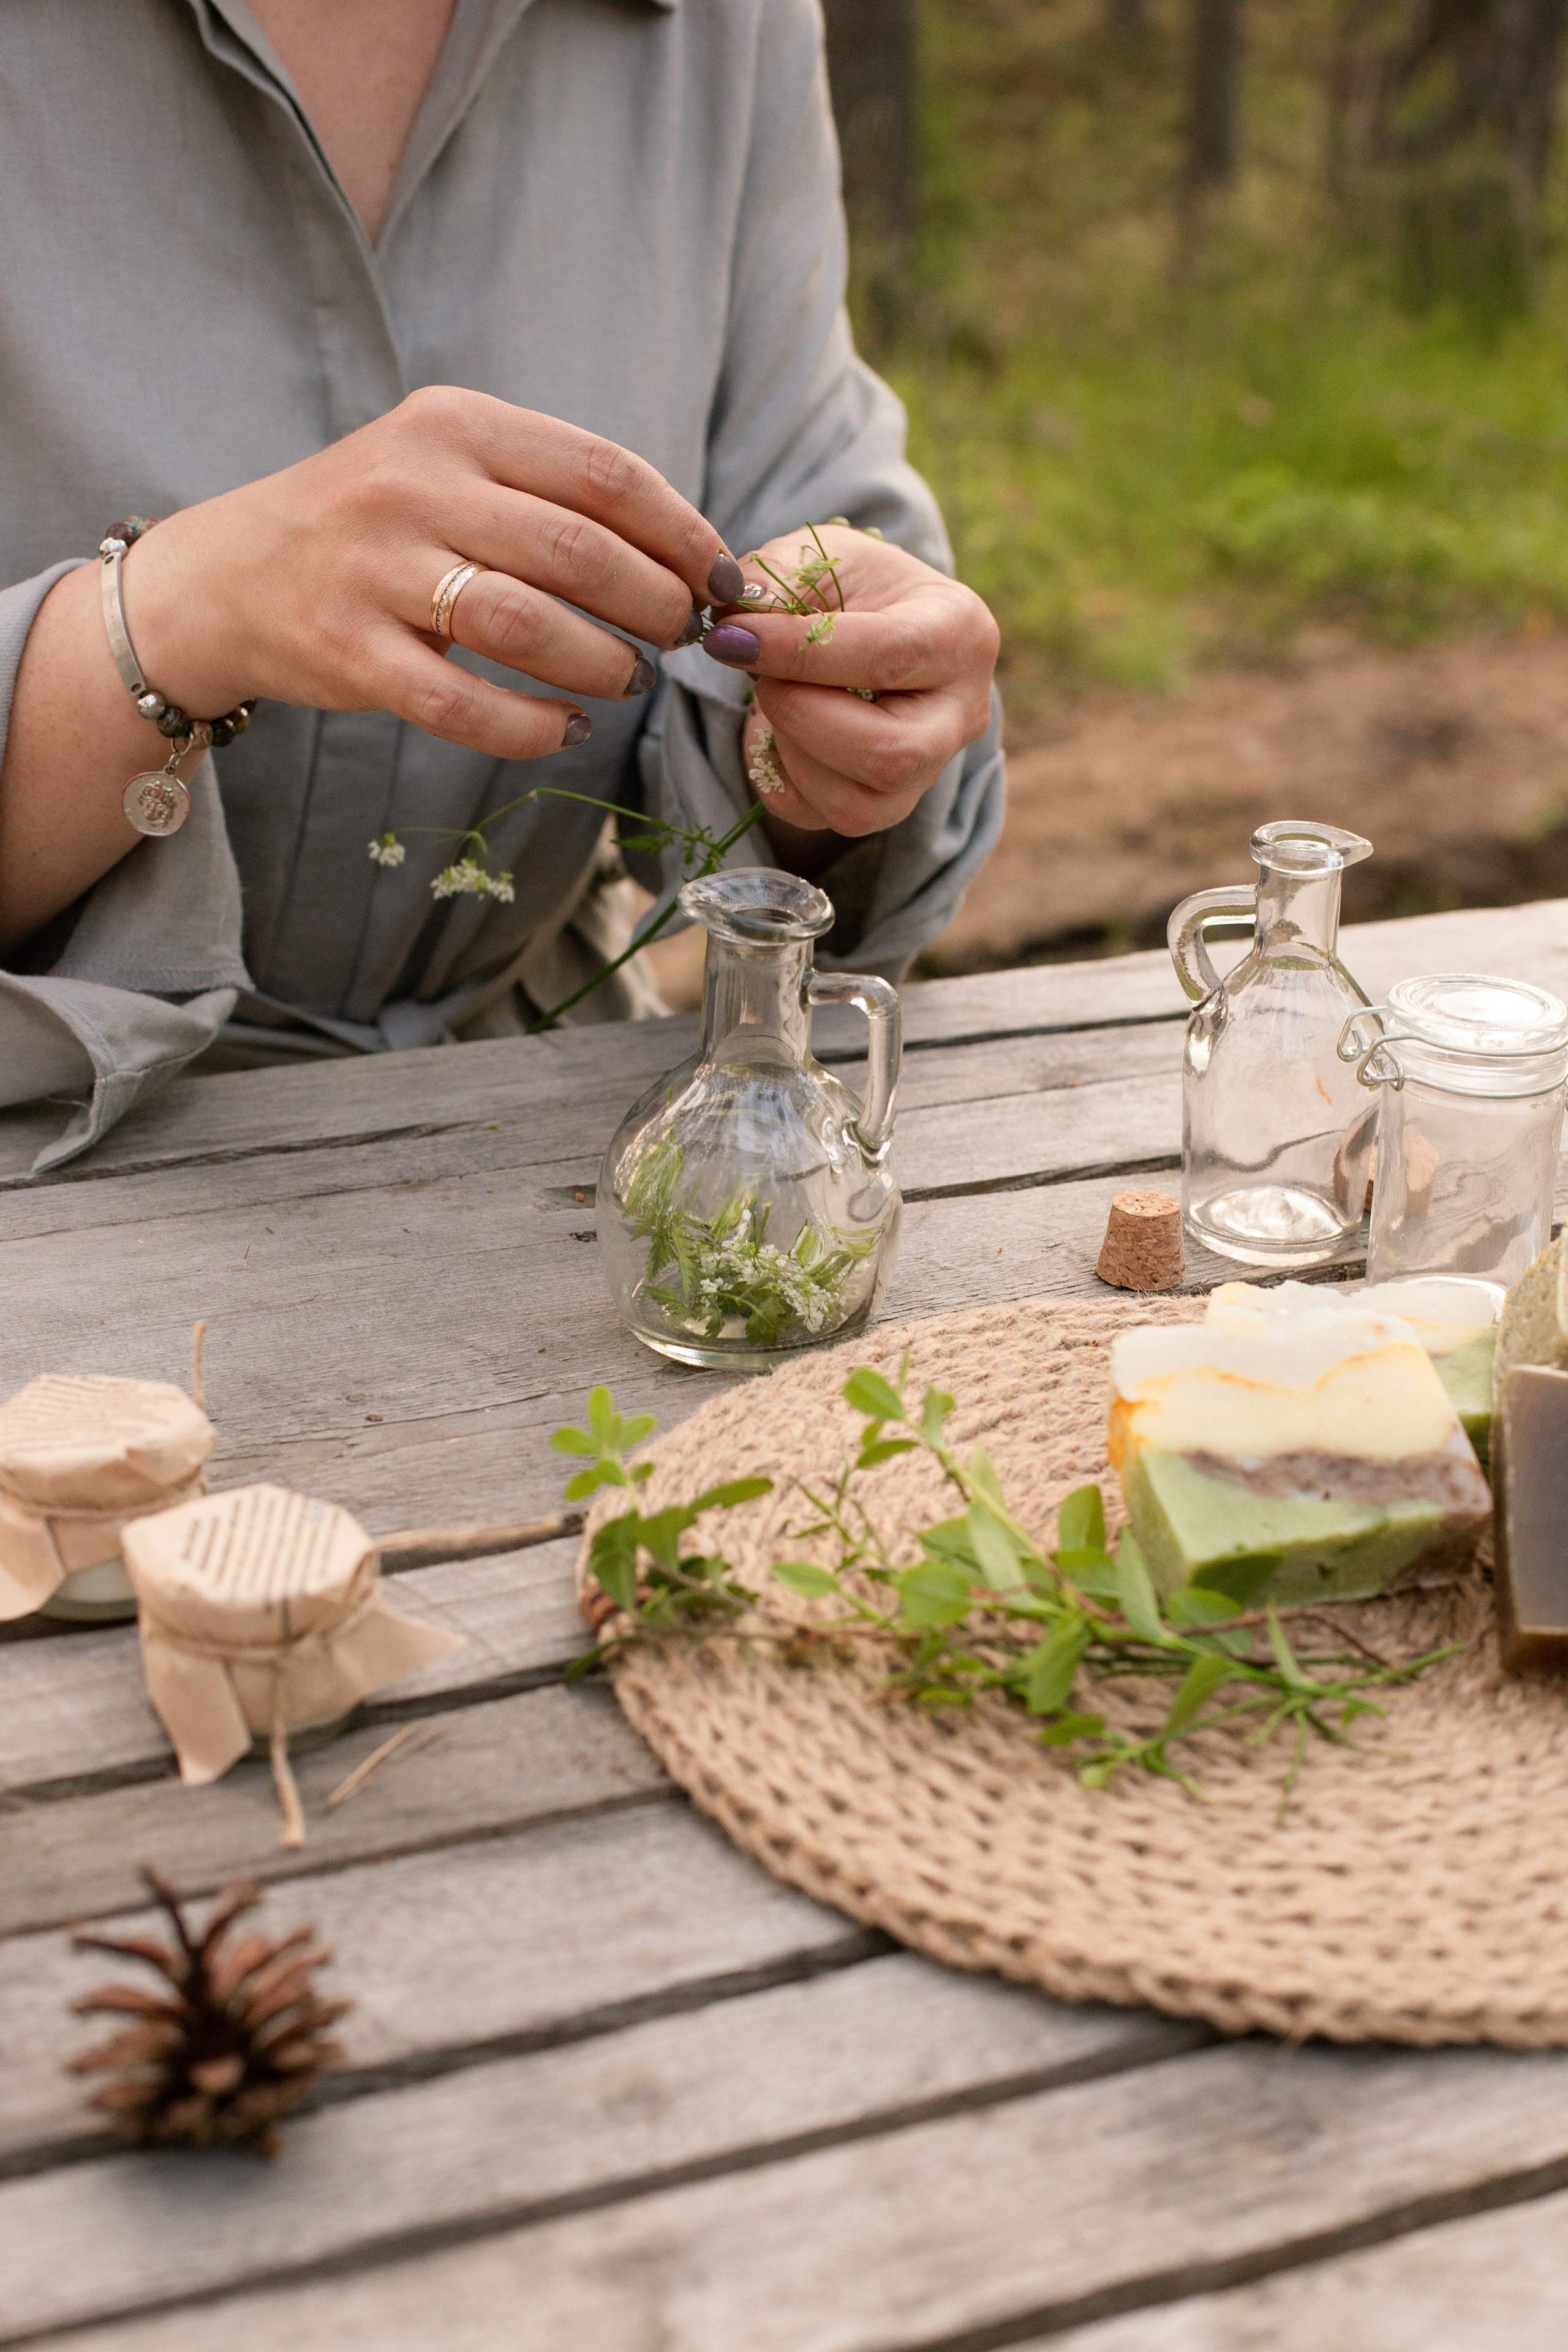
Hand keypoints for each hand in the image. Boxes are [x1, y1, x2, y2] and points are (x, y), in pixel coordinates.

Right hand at [120, 388, 746, 757]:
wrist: (228, 574)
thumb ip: (549, 493)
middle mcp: (414, 486)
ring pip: (528, 626)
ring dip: (603, 664)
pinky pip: (463, 703)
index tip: (722, 580)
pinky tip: (566, 729)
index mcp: (456, 425)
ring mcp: (376, 570)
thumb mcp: (451, 467)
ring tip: (631, 680)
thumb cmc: (375, 526)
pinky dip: (531, 726)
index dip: (683, 534)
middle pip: (578, 552)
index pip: (605, 474)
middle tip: (682, 638)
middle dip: (655, 605)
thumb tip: (684, 554)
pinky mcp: (350, 652)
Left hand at [702, 526, 998, 836]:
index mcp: (961, 633)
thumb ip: (782, 575)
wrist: (877, 629)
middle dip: (802, 717)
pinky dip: (779, 776)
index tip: (734, 638)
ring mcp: (929, 773)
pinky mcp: (887, 808)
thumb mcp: (827, 556)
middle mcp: (961, 715)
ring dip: (790, 752)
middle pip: (890, 755)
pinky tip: (779, 730)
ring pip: (856, 805)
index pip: (889, 656)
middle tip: (760, 678)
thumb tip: (737, 618)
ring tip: (773, 699)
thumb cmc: (857, 588)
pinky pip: (819, 817)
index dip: (801, 653)